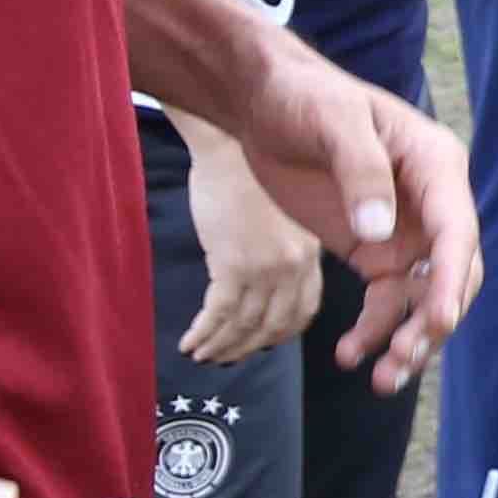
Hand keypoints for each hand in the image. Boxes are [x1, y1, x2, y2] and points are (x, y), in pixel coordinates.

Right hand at [176, 129, 324, 366]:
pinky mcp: (233, 265)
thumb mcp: (283, 210)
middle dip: (248, 347)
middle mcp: (293, 266)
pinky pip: (218, 315)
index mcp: (309, 252)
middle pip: (275, 325)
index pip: (304, 308)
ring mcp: (265, 268)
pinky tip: (189, 342)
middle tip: (226, 356)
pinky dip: (203, 334)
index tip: (262, 341)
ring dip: (221, 346)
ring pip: (245, 325)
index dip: (281, 331)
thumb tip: (264, 279)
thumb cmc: (248, 168)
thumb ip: (283, 247)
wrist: (228, 141)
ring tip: (201, 353)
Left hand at [197, 43, 480, 394]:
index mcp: (435, 166)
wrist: (261, 103)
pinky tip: (349, 355)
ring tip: (381, 379)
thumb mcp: (333, 122)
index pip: (456, 231)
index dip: (451, 281)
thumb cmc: (304, 98)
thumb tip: (379, 234)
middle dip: (431, 323)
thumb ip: (360, 172)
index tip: (439, 322)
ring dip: (407, 340)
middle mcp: (430, 204)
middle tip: (400, 362)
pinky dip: (373, 333)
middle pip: (450, 276)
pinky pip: (386, 303)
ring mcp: (403, 231)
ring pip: (421, 299)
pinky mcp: (373, 250)